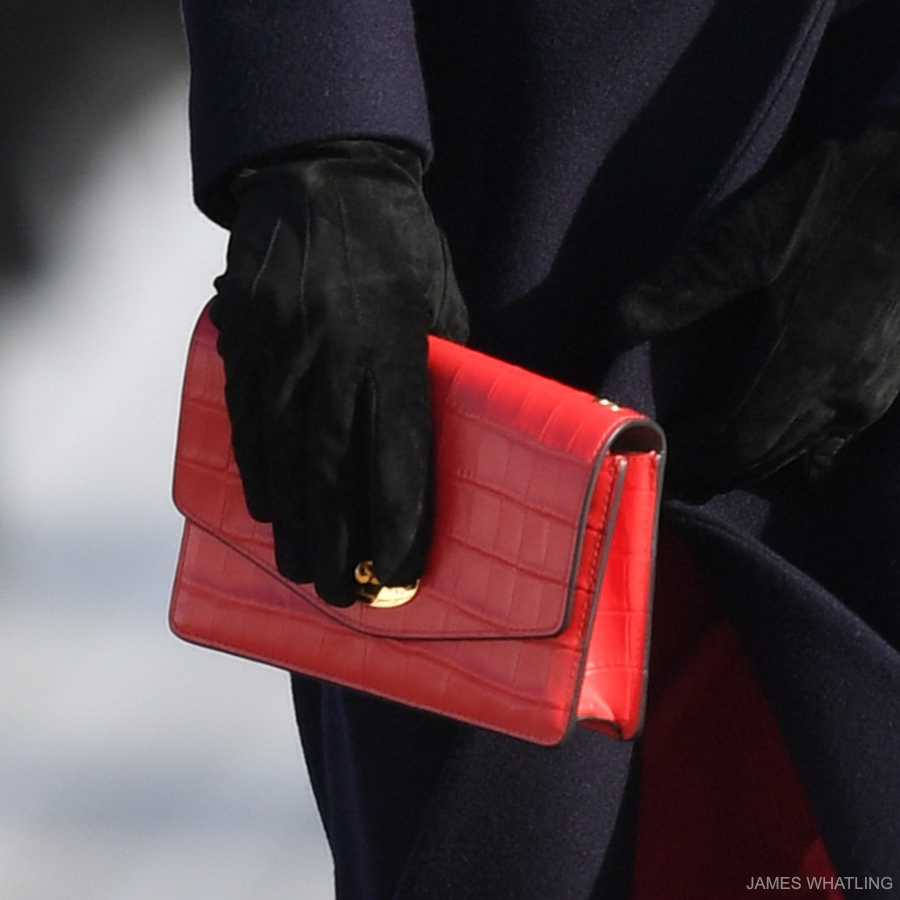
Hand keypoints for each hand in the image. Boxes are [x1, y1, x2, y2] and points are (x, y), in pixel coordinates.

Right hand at [210, 140, 467, 604]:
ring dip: (292, 523)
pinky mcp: (244, 342)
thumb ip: (441, 375)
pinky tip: (265, 509)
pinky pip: (247, 423)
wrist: (321, 171)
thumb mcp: (443, 303)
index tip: (400, 573)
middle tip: (342, 596)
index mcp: (394, 348)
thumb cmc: (401, 243)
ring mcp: (280, 351)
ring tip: (300, 570)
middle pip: (333, 473)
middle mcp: (333, 357)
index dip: (398, 523)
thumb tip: (438, 444)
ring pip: (283, 458)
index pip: (398, 457)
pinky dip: (256, 473)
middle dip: (337, 544)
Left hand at [613, 120, 899, 499]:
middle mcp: (840, 394)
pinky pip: (832, 439)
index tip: (652, 455)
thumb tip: (616, 329)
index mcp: (803, 362)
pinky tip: (772, 440)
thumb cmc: (848, 201)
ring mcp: (872, 392)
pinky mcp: (890, 380)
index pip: (735, 441)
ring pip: (796, 452)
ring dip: (746, 462)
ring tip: (704, 459)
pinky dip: (792, 449)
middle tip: (668, 468)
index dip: (693, 457)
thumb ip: (681, 285)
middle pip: (762, 458)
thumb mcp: (751, 233)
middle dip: (711, 469)